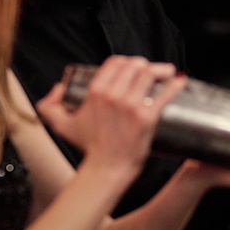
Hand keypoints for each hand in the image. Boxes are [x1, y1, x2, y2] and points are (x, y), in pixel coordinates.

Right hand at [36, 56, 182, 179]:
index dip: (126, 60)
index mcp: (96, 91)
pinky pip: (164, 94)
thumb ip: (50, 105)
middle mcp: (113, 95)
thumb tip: (57, 88)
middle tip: (150, 71)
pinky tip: (179, 80)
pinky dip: (174, 84)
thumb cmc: (88, 146)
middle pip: (135, 64)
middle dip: (144, 64)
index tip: (133, 68)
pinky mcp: (147, 117)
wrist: (107, 168)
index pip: (116, 61)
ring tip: (166, 74)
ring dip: (160, 70)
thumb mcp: (62, 125)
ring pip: (149, 74)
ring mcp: (131, 106)